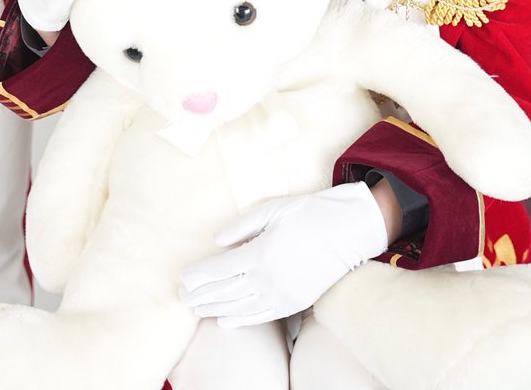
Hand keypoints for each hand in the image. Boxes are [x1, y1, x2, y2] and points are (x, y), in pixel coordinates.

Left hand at [179, 182, 387, 326]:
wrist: (350, 230)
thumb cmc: (309, 213)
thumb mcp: (272, 209)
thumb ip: (240, 227)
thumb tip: (215, 241)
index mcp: (259, 253)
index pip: (218, 270)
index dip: (197, 275)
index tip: (181, 277)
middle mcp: (268, 279)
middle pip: (225, 292)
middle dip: (200, 295)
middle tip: (181, 297)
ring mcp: (282, 295)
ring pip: (239, 308)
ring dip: (214, 309)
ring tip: (195, 310)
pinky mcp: (294, 303)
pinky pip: (261, 316)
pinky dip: (240, 320)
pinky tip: (224, 321)